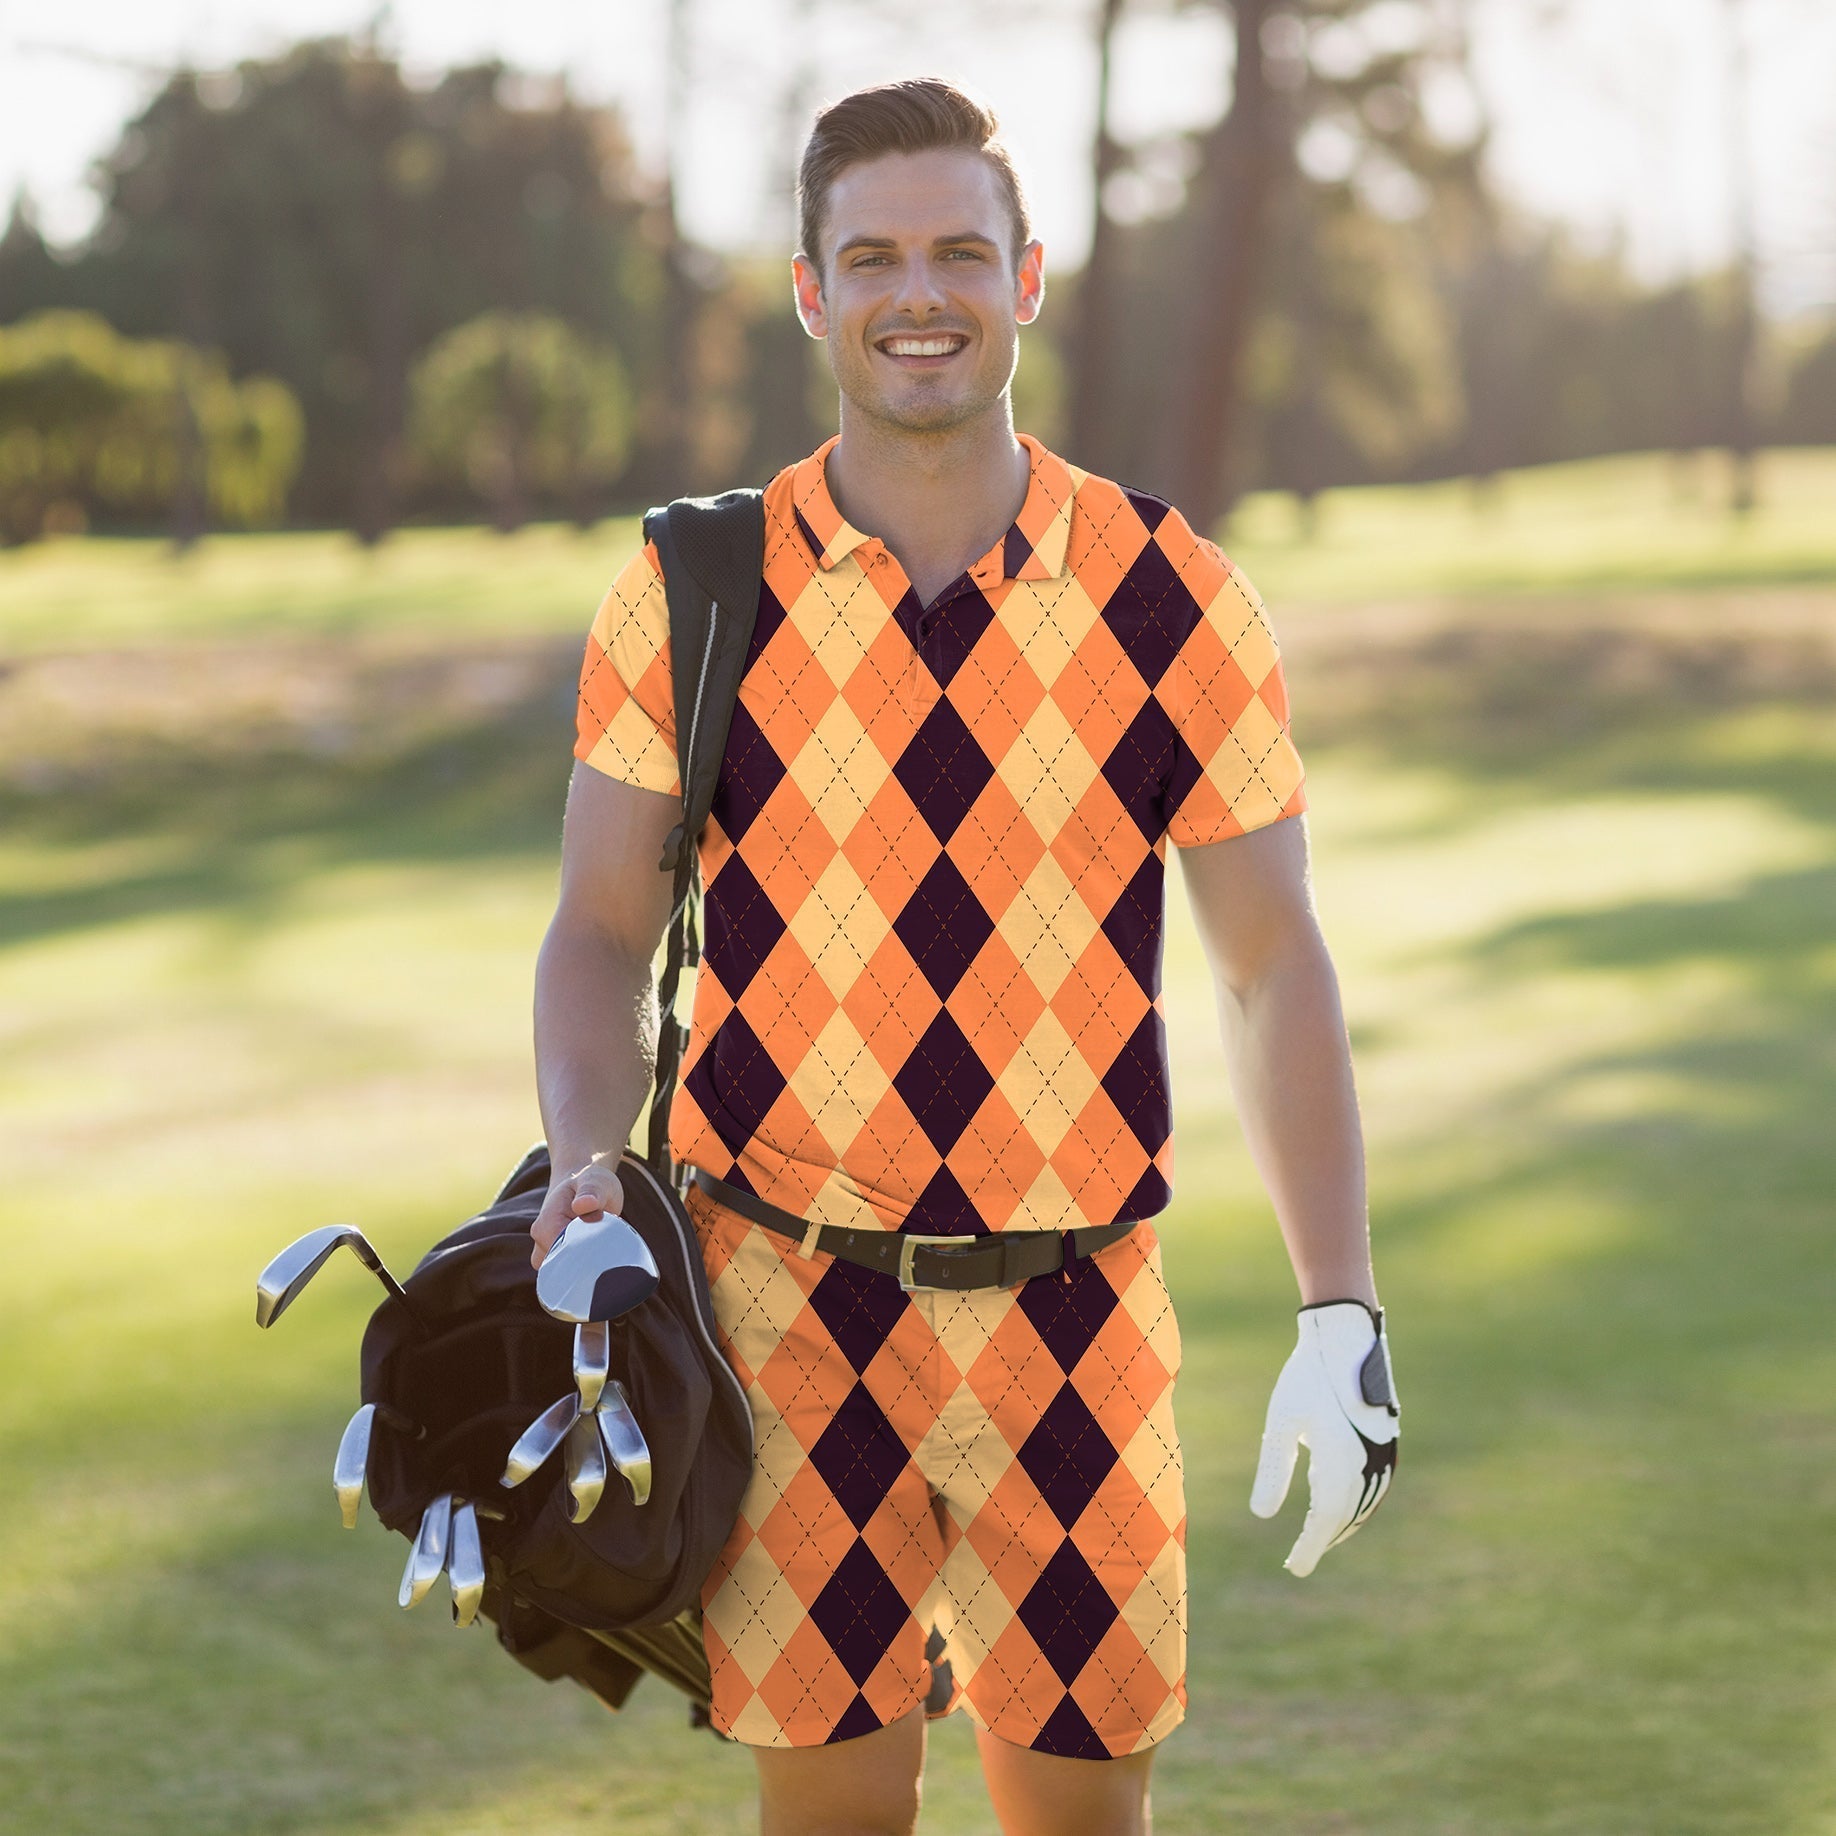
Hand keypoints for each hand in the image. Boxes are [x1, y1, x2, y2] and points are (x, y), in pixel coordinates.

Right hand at [530, 1155, 626, 1269]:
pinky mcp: (557, 1257)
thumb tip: (583, 1205)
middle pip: (562, 1268)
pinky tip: (598, 1255)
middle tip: (606, 1247)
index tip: (603, 1248)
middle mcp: (541, 1241)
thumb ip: (591, 1192)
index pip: (561, 1255)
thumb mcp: (596, 1181)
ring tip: (602, 1247)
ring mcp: (546, 1251)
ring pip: (564, 1274)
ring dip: (584, 1266)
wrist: (581, 1183)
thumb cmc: (590, 1181)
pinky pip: (569, 1273)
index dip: (584, 1255)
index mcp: (547, 1223)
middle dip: (585, 1263)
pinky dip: (583, 1268)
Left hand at [1250, 1301, 1398, 1576]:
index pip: (1325, 1520)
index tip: (1294, 1568)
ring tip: (1318, 1537)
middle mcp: (1368, 1464)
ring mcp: (1383, 1455)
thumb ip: (1273, 1469)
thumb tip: (1261, 1515)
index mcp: (1341, 1462)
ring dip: (1342, 1524)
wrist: (1344, 1338)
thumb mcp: (1281, 1422)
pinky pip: (1375, 1487)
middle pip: (1346, 1517)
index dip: (1311, 1547)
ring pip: (1364, 1505)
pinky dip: (1357, 1504)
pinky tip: (1339, 1505)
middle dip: (1323, 1539)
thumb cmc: (1306, 1377)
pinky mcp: (1387, 1443)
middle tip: (1300, 1559)